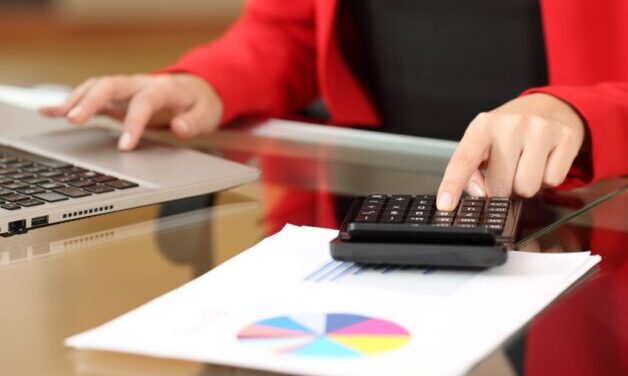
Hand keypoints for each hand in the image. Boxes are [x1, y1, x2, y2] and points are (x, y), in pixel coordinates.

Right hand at [40, 74, 222, 150]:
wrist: (195, 91)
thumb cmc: (199, 104)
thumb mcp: (206, 114)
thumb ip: (194, 122)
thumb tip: (180, 128)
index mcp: (163, 88)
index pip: (144, 102)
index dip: (133, 122)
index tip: (125, 146)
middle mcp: (139, 84)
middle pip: (110, 85)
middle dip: (91, 100)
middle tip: (74, 119)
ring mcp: (125, 89)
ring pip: (96, 87)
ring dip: (75, 99)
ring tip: (55, 114)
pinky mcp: (115, 98)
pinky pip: (90, 96)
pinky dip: (69, 102)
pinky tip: (49, 111)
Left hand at [436, 93, 585, 210]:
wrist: (551, 106)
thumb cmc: (510, 132)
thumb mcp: (483, 143)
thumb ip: (471, 169)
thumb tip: (479, 192)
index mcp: (483, 125)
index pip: (464, 159)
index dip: (453, 185)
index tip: (445, 205)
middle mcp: (511, 124)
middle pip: (498, 186)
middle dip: (501, 188)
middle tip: (507, 170)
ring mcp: (540, 129)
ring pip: (526, 188)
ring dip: (524, 185)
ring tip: (525, 165)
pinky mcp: (566, 137)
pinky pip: (552, 181)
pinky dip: (547, 178)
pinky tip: (544, 160)